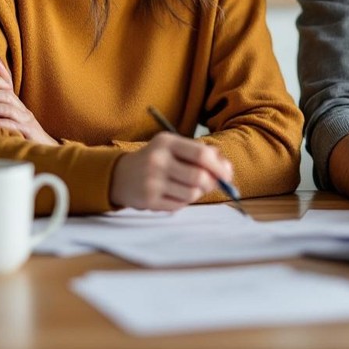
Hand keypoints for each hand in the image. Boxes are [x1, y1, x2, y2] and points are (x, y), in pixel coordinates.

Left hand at [0, 55, 56, 145]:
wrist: (43, 148)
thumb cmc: (23, 131)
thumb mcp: (10, 115)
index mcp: (16, 103)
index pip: (5, 84)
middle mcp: (22, 108)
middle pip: (5, 94)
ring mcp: (26, 120)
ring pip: (8, 109)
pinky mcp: (28, 133)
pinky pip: (13, 126)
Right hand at [110, 132, 233, 210]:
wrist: (120, 175)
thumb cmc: (156, 159)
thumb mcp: (174, 147)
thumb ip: (201, 153)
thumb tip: (227, 167)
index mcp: (167, 142)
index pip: (201, 155)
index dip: (219, 166)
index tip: (228, 174)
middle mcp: (158, 160)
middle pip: (199, 177)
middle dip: (211, 183)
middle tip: (212, 184)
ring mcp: (151, 181)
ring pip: (191, 194)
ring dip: (198, 193)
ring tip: (190, 188)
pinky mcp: (148, 200)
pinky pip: (179, 205)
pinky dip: (183, 201)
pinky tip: (175, 194)